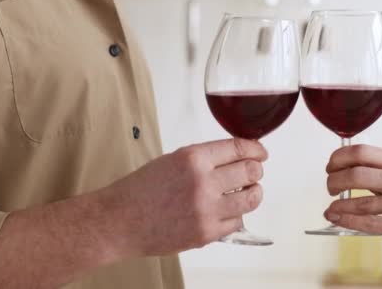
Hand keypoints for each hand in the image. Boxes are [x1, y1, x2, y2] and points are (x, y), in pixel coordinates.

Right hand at [98, 138, 267, 257]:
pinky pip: (238, 221)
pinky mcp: (207, 233)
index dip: (256, 149)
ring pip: (252, 197)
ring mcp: (207, 209)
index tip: (261, 153)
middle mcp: (203, 182)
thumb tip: (236, 156)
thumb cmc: (142, 190)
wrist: (120, 220)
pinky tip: (226, 210)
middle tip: (254, 172)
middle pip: (251, 171)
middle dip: (256, 170)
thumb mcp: (173, 159)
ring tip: (247, 191)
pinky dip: (236, 215)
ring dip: (254, 192)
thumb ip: (205, 157)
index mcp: (193, 158)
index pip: (239, 148)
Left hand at [324, 145, 381, 265]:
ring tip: (330, 210)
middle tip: (329, 189)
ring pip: (363, 202)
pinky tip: (338, 220)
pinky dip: (349, 221)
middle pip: (358, 174)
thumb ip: (377, 172)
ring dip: (339, 206)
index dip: (339, 159)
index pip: (363, 152)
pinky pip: (371, 222)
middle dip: (334, 181)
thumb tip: (340, 168)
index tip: (330, 168)